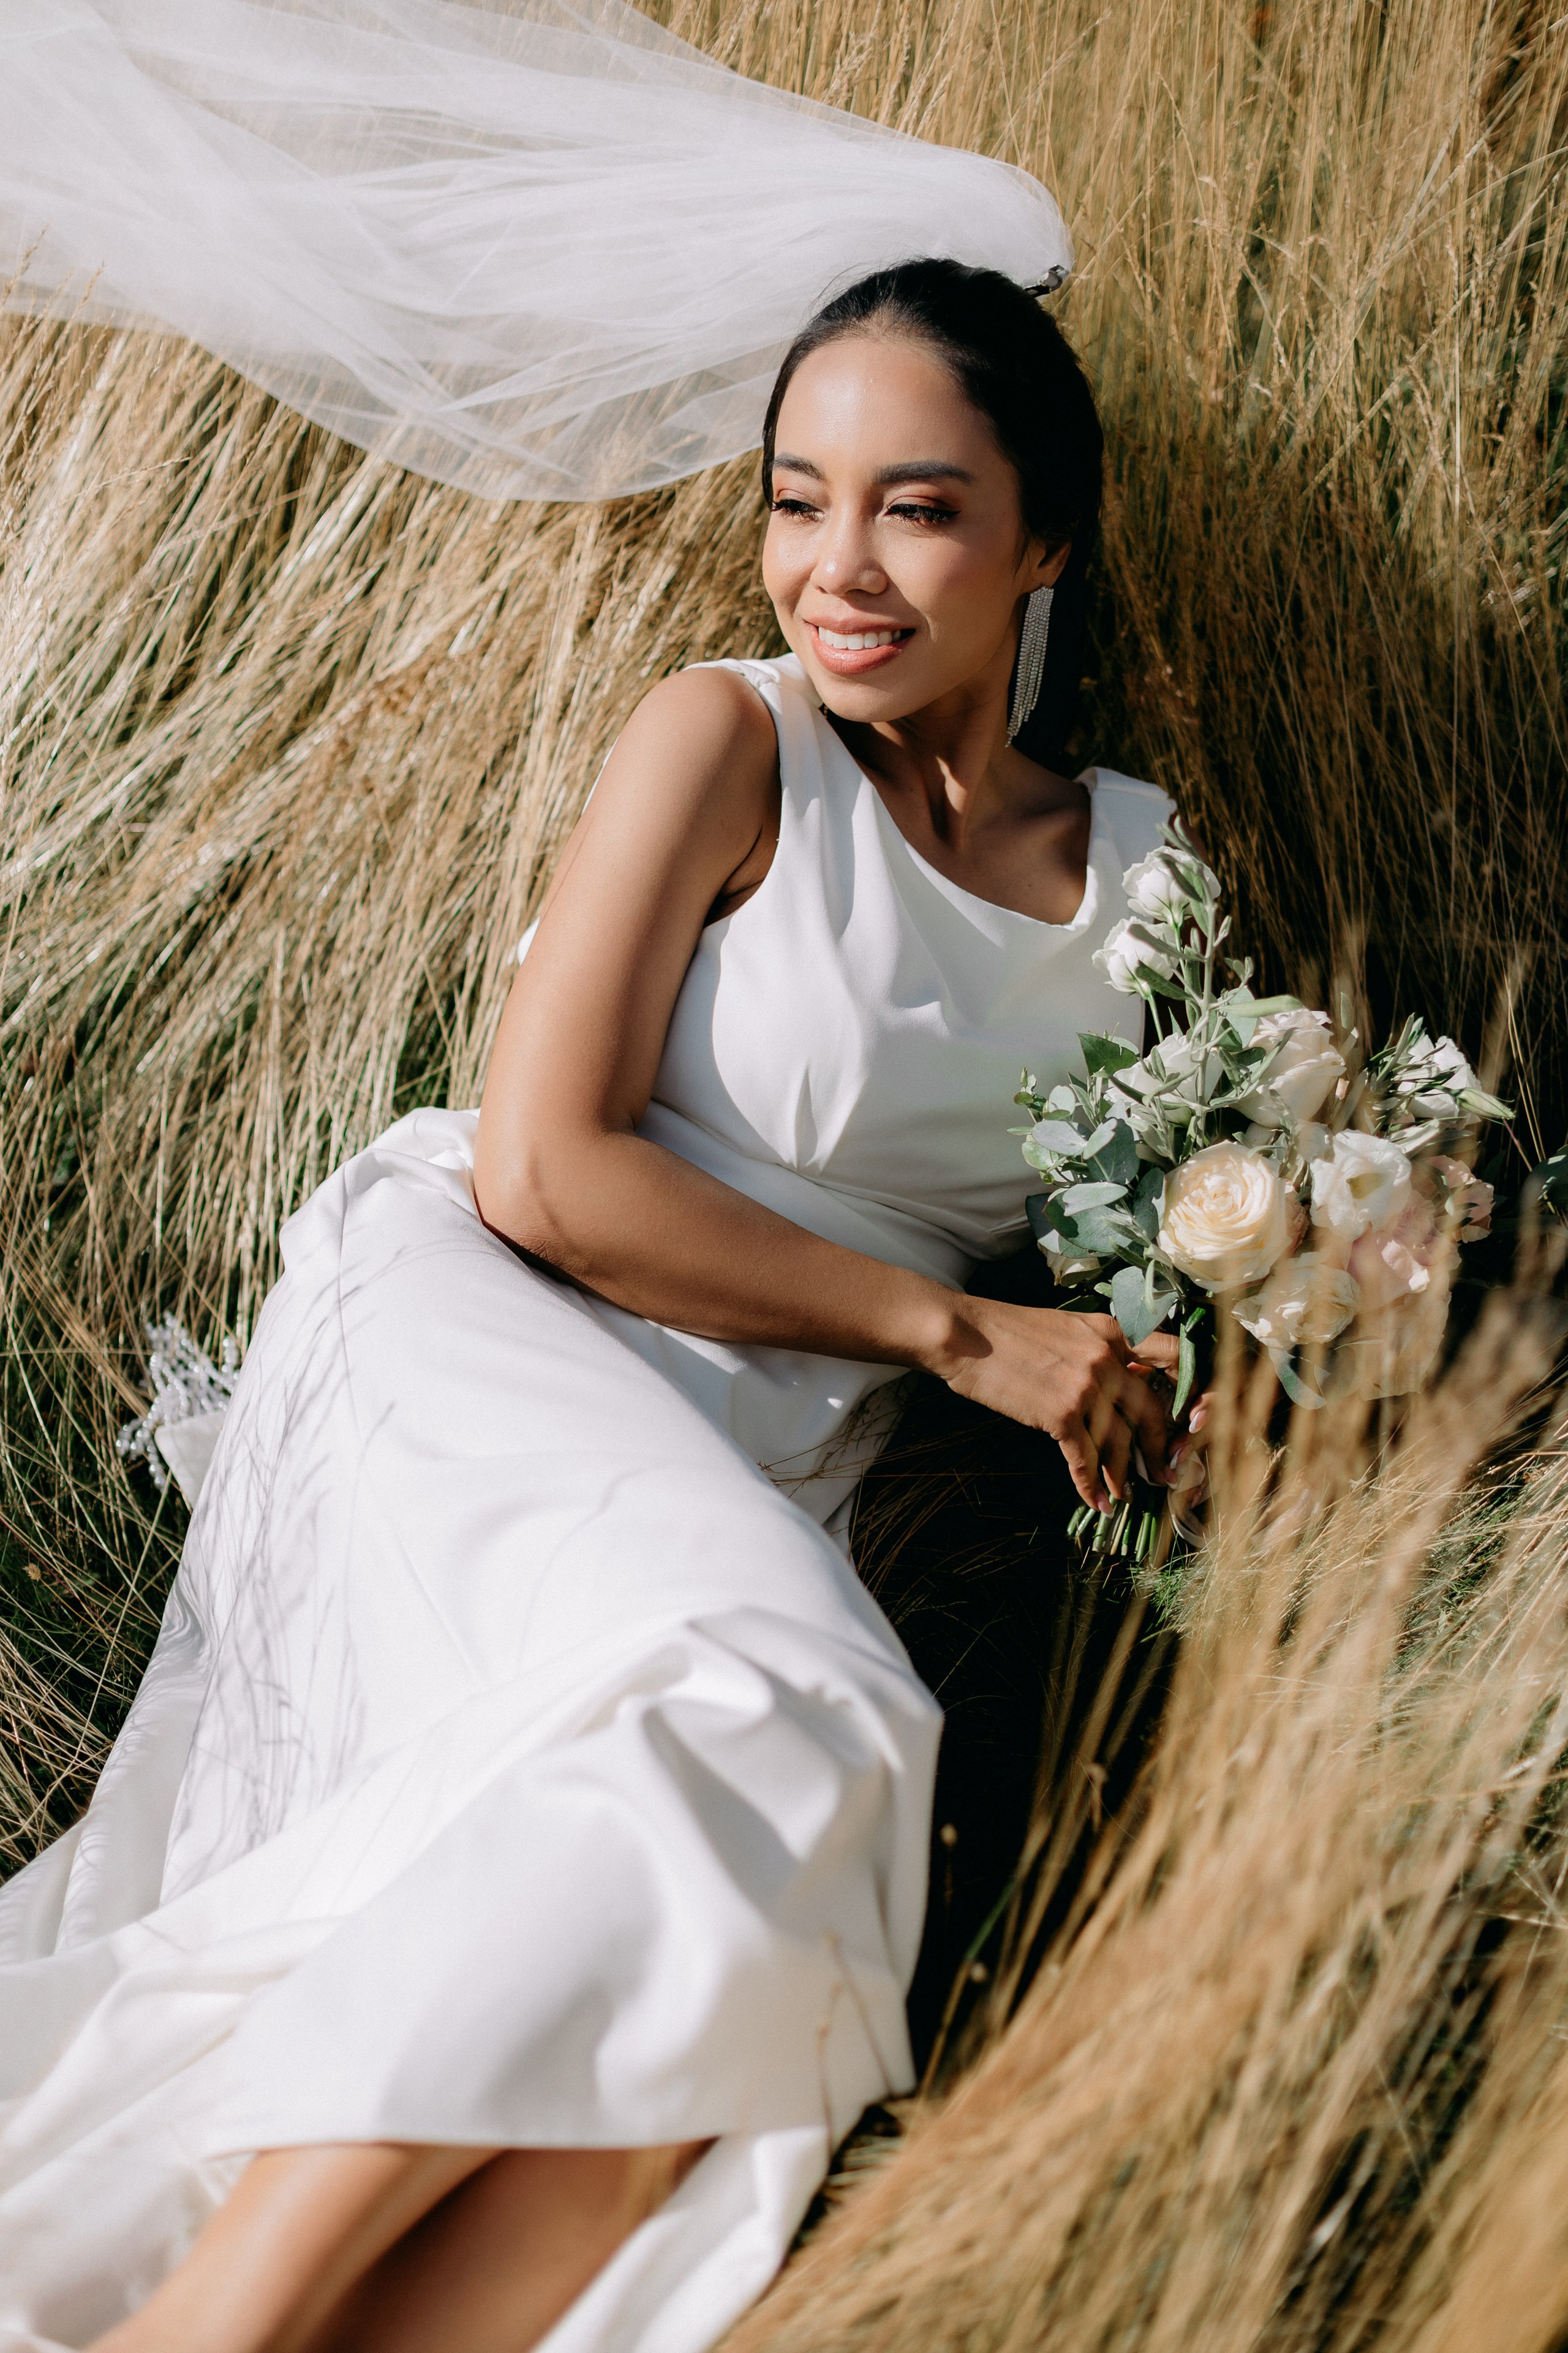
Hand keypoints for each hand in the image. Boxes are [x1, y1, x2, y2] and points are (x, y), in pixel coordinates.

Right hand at [929, 1301, 1178, 1512]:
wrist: (965, 1335)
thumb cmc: (1009, 1331)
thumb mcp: (1068, 1327)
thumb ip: (1100, 1350)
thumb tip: (1124, 1381)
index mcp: (1112, 1332)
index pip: (1171, 1355)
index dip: (1190, 1388)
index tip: (1192, 1418)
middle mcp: (1107, 1358)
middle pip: (1151, 1411)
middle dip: (1160, 1448)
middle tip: (1164, 1474)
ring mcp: (1086, 1387)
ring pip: (1119, 1441)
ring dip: (1122, 1475)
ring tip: (1122, 1496)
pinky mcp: (1060, 1414)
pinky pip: (1084, 1458)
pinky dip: (1090, 1484)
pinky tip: (1094, 1502)